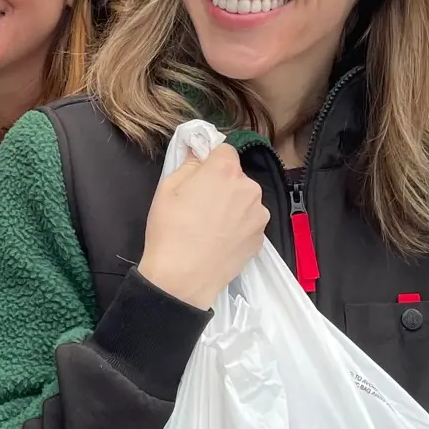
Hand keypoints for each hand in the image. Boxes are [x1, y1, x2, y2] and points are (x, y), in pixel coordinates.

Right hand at [137, 144, 269, 310]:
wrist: (183, 278)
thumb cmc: (171, 229)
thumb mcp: (167, 188)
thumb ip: (188, 164)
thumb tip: (198, 154)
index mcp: (225, 170)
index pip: (225, 150)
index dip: (211, 160)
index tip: (200, 175)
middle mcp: (249, 188)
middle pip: (237, 176)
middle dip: (223, 184)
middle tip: (201, 204)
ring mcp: (259, 215)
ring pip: (245, 200)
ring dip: (234, 205)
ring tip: (212, 227)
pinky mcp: (261, 239)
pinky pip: (250, 222)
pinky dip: (239, 227)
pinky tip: (221, 241)